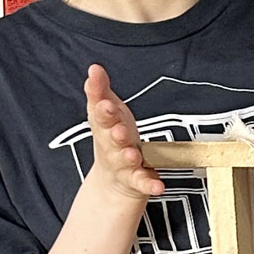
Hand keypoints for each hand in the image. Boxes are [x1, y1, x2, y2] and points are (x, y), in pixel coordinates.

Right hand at [78, 64, 165, 207]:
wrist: (112, 178)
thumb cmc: (112, 137)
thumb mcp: (106, 112)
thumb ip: (100, 91)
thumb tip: (94, 68)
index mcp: (104, 126)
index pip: (99, 114)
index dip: (100, 105)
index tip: (103, 97)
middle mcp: (111, 146)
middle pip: (110, 138)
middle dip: (113, 131)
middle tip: (118, 127)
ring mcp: (123, 164)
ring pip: (124, 160)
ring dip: (128, 157)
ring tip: (133, 155)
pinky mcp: (136, 181)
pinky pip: (143, 183)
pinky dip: (149, 184)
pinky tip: (158, 185)